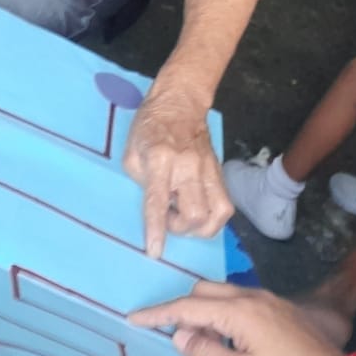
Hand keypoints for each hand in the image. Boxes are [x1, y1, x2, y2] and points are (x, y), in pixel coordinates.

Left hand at [122, 82, 231, 258]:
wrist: (180, 103)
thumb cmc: (148, 128)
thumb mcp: (131, 153)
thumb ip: (140, 182)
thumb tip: (155, 207)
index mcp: (159, 160)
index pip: (158, 202)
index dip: (157, 230)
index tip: (155, 252)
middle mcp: (187, 166)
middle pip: (195, 214)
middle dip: (180, 228)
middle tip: (169, 217)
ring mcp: (208, 169)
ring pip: (218, 214)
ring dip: (200, 227)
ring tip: (185, 217)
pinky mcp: (219, 172)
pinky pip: (225, 206)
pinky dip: (213, 218)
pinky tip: (198, 211)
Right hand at [130, 282, 342, 355]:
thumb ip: (204, 352)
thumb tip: (181, 336)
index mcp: (239, 310)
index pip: (188, 307)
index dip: (158, 314)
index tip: (134, 318)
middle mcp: (252, 297)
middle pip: (205, 291)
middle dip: (183, 309)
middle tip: (173, 337)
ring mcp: (269, 302)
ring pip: (224, 296)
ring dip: (205, 312)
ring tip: (199, 341)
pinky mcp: (280, 311)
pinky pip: (241, 303)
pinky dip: (224, 315)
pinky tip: (227, 339)